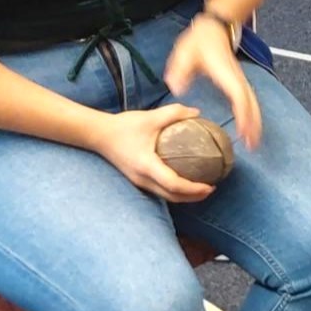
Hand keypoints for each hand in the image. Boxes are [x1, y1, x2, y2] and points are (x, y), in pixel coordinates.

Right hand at [84, 106, 215, 203]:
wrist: (98, 134)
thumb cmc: (124, 126)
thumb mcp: (150, 117)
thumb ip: (174, 113)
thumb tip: (198, 113)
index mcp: (146, 165)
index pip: (174, 184)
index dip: (194, 189)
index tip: (210, 185)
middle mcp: (143, 179)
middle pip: (173, 197)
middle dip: (194, 197)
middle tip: (212, 188)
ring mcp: (139, 182)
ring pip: (166, 197)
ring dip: (185, 196)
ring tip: (202, 188)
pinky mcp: (138, 181)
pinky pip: (160, 191)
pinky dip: (175, 191)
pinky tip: (185, 181)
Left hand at [162, 14, 262, 150]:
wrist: (213, 29)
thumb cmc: (199, 42)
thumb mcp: (185, 53)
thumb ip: (180, 70)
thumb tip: (175, 88)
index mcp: (225, 73)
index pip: (238, 95)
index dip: (242, 113)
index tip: (243, 130)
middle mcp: (236, 79)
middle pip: (251, 104)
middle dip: (253, 124)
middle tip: (252, 146)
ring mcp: (239, 81)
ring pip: (253, 104)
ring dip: (255, 123)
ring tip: (254, 143)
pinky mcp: (238, 83)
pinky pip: (249, 101)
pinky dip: (252, 115)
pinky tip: (249, 128)